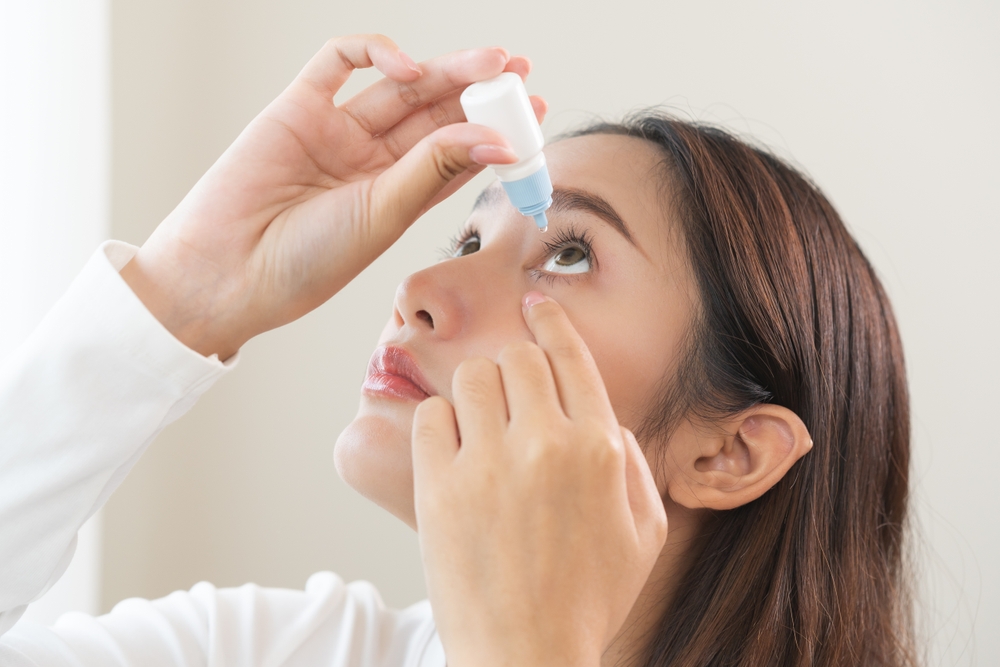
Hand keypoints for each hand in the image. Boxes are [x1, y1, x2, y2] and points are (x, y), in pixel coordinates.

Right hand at [120, 34, 544, 359]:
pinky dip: (376, 53)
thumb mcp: (384, 214)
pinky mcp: (298, 106)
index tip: (533, 115)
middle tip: (517, 72)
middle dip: (476, 89)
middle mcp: (369, 161)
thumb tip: (500, 138)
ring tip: (489, 62)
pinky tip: (408, 66)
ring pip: (399, 85)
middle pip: (433, 113)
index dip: (493, 131)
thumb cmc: (306, 261)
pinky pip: (340, 63)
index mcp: (395, 196)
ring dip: (444, 69)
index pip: (454, 153)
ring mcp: (335, 131)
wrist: (228, 272)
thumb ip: (434, 168)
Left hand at [412, 293, 667, 666]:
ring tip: (481, 427)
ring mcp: (490, 464)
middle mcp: (547, 444)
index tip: (534, 303)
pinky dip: (441, 424)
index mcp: (600, 449)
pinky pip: (431, 416)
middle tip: (510, 397)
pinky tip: (453, 451)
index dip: (549, 320)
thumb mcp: (644, 533)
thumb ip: (633, 464)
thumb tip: (602, 418)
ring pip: (474, 377)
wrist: (526, 655)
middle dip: (515, 368)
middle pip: (519, 358)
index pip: (570, 355)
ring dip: (477, 393)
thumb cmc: (588, 599)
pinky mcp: (440, 487)